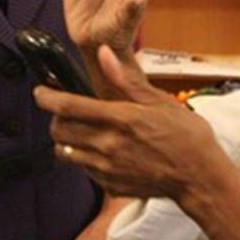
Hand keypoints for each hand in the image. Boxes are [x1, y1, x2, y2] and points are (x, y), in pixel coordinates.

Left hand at [36, 45, 224, 203]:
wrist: (199, 177)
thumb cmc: (186, 136)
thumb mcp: (160, 101)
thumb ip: (126, 79)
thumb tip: (103, 53)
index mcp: (120, 119)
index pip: (69, 107)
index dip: (47, 97)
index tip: (40, 91)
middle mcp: (108, 145)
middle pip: (60, 130)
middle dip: (55, 118)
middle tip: (64, 111)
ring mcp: (107, 169)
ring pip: (66, 153)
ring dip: (67, 139)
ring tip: (81, 131)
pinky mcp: (111, 187)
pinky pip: (84, 171)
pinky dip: (85, 159)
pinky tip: (101, 151)